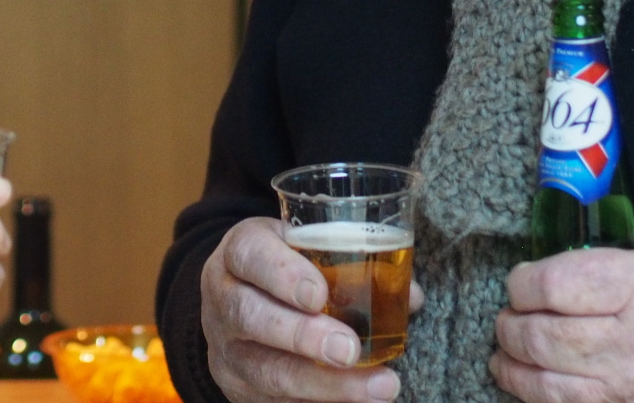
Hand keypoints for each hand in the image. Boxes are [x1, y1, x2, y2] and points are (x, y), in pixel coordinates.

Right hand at [200, 217, 423, 402]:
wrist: (236, 297)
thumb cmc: (284, 265)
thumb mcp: (304, 246)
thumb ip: (350, 261)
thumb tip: (410, 296)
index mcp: (238, 252)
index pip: (250, 255)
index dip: (282, 274)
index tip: (319, 294)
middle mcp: (223, 299)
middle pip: (251, 317)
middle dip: (303, 336)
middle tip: (350, 350)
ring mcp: (226, 349)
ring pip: (267, 371)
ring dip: (326, 385)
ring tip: (379, 387)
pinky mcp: (238, 388)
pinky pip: (275, 402)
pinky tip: (359, 401)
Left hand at [492, 197, 633, 402]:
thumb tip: (595, 211)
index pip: (555, 286)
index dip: (523, 282)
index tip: (521, 278)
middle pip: (546, 343)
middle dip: (512, 330)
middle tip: (505, 320)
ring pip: (559, 394)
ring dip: (520, 377)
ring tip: (507, 362)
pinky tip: (547, 396)